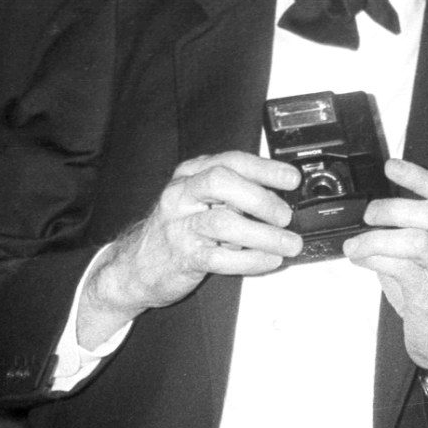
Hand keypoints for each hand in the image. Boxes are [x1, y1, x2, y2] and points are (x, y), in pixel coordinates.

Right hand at [80, 151, 301, 346]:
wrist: (135, 266)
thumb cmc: (176, 230)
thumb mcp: (199, 201)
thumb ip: (232, 194)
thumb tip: (280, 198)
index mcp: (190, 175)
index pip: (231, 161)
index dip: (265, 168)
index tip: (291, 179)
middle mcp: (182, 195)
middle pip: (222, 182)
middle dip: (261, 198)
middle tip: (285, 216)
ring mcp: (179, 226)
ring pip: (224, 222)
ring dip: (264, 235)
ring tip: (288, 243)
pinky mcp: (182, 256)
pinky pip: (220, 258)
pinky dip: (251, 260)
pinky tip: (269, 260)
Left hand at [345, 158, 427, 386]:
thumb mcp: (426, 254)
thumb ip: (406, 229)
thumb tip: (370, 209)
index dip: (419, 176)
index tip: (391, 166)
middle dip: (396, 207)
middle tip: (368, 213)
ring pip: (418, 241)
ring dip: (378, 238)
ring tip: (355, 244)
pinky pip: (403, 270)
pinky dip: (376, 260)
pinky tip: (361, 260)